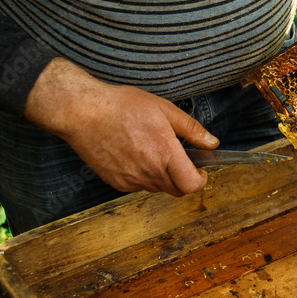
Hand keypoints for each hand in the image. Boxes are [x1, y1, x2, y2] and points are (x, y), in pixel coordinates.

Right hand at [23, 58, 215, 196]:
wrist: (84, 112)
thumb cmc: (123, 107)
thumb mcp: (165, 109)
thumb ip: (191, 129)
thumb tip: (212, 143)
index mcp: (165, 154)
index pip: (191, 186)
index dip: (200, 180)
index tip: (200, 170)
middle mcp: (149, 172)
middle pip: (176, 190)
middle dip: (184, 179)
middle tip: (180, 159)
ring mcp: (130, 180)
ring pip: (157, 188)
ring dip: (162, 177)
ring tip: (153, 151)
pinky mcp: (115, 182)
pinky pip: (137, 186)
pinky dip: (143, 176)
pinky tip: (136, 155)